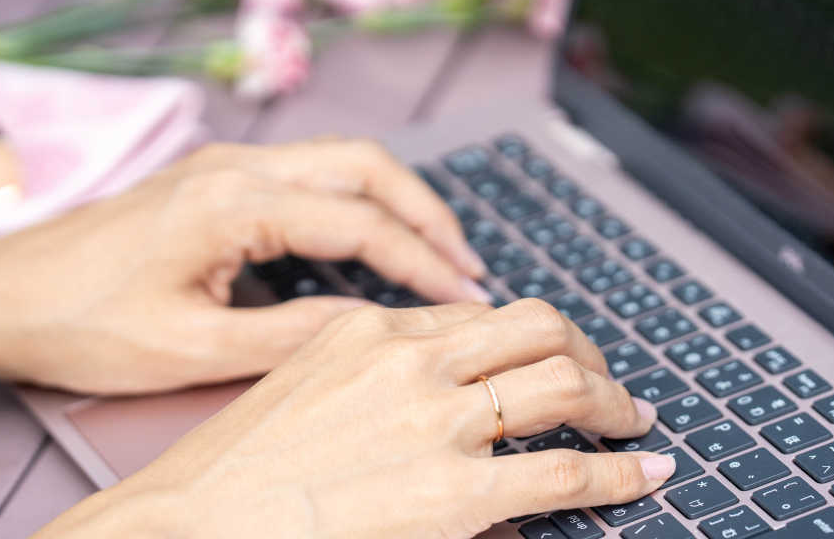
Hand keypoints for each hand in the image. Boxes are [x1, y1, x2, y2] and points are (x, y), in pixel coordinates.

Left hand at [0, 140, 487, 393]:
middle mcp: (237, 167)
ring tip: (437, 252)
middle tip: (469, 266)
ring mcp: (225, 165)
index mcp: (234, 203)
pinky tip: (371, 240)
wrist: (1, 295)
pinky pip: (309, 174)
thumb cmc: (82, 323)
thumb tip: (370, 327)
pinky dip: (357, 201)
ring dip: (396, 201)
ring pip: (341, 161)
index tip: (464, 299)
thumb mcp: (193, 348)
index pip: (360, 223)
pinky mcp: (215, 178)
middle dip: (428, 213)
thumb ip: (292, 335)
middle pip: (365, 166)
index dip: (422, 263)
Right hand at [34, 300, 673, 538]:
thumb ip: (375, 375)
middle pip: (540, 329)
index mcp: (371, 332)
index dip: (535, 336)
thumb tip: (449, 386)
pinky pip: (566, 472)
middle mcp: (411, 362)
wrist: (188, 527)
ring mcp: (437, 423)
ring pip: (565, 385)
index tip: (558, 356)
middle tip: (609, 383)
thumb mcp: (303, 390)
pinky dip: (619, 471)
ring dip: (615, 403)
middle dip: (589, 353)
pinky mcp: (455, 495)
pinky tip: (645, 473)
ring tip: (635, 421)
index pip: (482, 316)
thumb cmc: (231, 472)